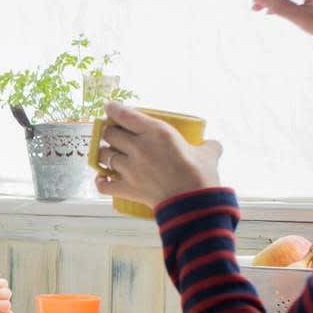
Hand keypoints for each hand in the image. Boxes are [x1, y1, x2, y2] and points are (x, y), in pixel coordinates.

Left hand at [94, 102, 222, 208]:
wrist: (193, 203)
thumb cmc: (201, 175)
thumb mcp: (208, 153)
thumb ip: (207, 145)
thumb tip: (212, 144)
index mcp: (156, 132)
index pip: (124, 115)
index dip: (113, 110)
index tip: (109, 108)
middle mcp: (138, 147)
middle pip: (109, 134)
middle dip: (109, 133)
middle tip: (114, 135)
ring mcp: (129, 168)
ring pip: (104, 156)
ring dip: (105, 154)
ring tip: (110, 155)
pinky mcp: (127, 188)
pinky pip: (103, 184)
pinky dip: (101, 181)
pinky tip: (102, 179)